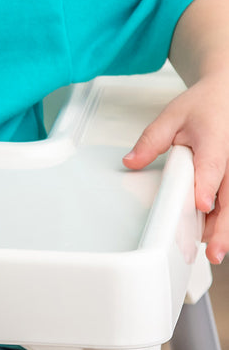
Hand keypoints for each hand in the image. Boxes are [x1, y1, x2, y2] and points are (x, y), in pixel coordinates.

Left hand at [123, 73, 228, 262]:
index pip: (212, 168)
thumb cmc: (203, 107)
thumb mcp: (171, 116)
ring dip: (223, 228)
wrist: (226, 97)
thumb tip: (130, 162)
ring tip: (214, 251)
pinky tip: (213, 235)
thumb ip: (151, 140)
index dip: (205, 187)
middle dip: (222, 227)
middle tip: (213, 251)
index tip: (200, 203)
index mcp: (214, 142)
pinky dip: (223, 219)